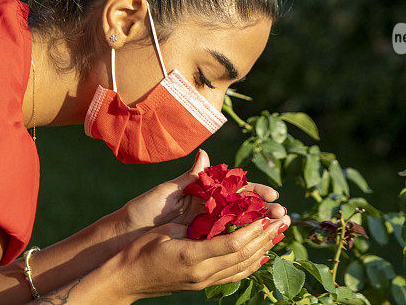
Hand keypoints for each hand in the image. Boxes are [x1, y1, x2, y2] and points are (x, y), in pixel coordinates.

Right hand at [111, 214, 289, 300]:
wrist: (126, 279)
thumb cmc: (141, 248)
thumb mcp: (167, 229)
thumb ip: (193, 216)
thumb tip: (213, 196)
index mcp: (192, 255)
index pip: (232, 244)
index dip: (253, 230)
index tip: (267, 215)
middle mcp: (202, 273)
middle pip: (243, 256)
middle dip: (265, 238)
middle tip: (283, 221)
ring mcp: (203, 282)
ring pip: (242, 268)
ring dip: (263, 250)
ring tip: (278, 235)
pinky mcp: (202, 285)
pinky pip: (233, 276)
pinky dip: (250, 264)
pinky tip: (261, 255)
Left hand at [117, 149, 287, 236]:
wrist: (123, 236)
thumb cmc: (142, 211)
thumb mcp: (166, 192)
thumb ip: (189, 177)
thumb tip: (204, 154)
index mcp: (202, 194)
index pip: (235, 190)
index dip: (255, 192)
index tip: (271, 194)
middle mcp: (207, 211)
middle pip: (243, 209)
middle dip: (264, 211)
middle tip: (282, 215)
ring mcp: (204, 229)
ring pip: (238, 228)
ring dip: (259, 229)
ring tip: (277, 231)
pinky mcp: (199, 245)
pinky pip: (225, 246)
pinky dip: (242, 246)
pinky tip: (258, 250)